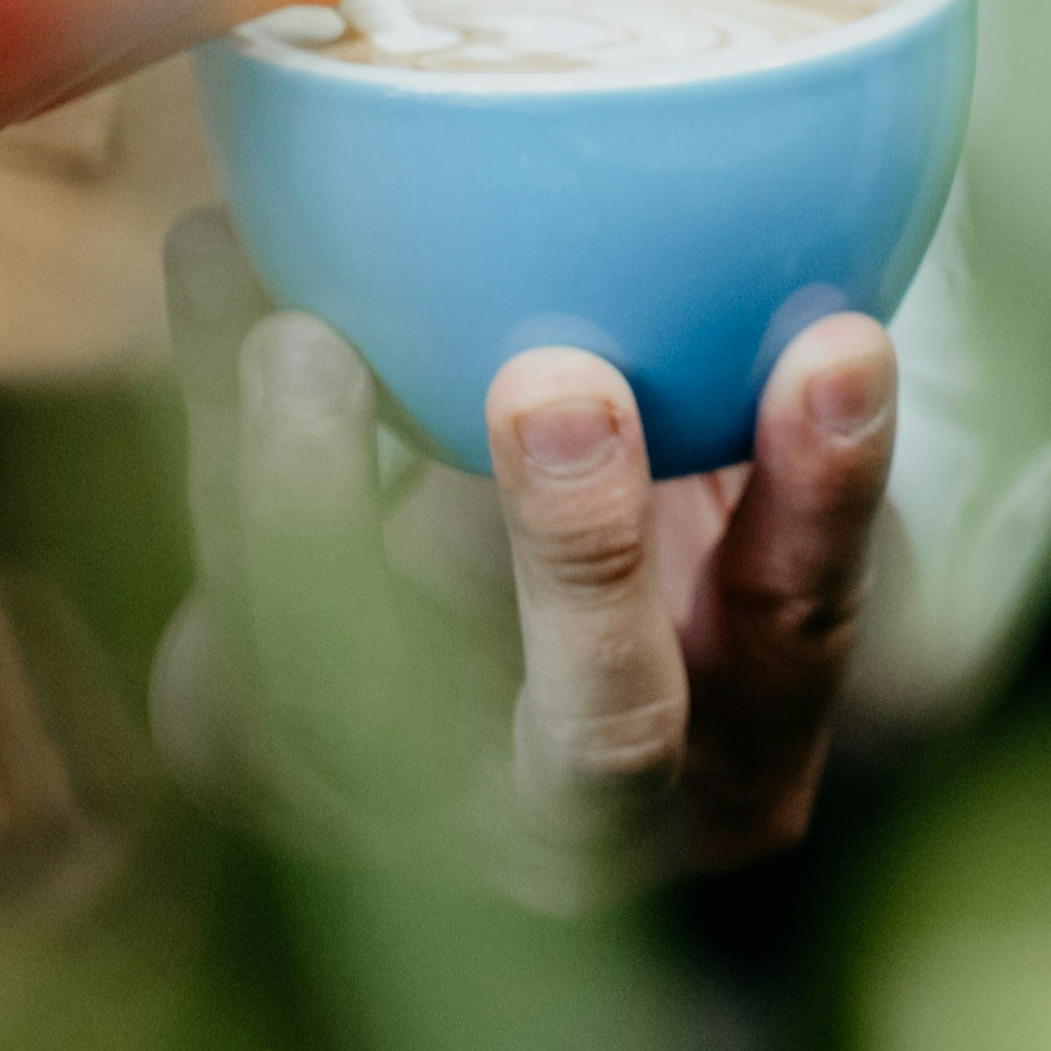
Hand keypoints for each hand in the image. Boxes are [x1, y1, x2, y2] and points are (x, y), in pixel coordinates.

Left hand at [151, 209, 896, 906]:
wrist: (436, 672)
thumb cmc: (638, 549)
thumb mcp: (728, 491)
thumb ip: (757, 394)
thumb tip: (814, 228)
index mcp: (741, 759)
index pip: (802, 640)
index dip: (828, 502)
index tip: (841, 345)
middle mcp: (582, 822)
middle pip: (600, 735)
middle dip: (582, 563)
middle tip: (559, 381)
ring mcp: (396, 799)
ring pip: (355, 685)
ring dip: (319, 503)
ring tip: (307, 339)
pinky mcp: (241, 728)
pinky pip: (214, 585)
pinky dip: (209, 418)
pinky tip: (217, 253)